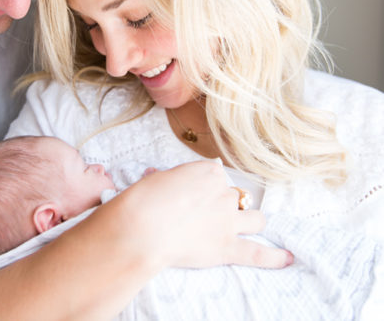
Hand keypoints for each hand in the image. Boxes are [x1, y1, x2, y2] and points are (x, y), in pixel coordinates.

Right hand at [122, 161, 292, 269]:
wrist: (143, 227)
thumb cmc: (144, 199)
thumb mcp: (157, 178)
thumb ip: (173, 179)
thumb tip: (168, 179)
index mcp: (208, 171)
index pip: (216, 174)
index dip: (204, 185)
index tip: (191, 193)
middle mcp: (223, 193)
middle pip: (235, 196)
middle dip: (223, 203)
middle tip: (203, 213)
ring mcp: (229, 221)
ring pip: (254, 219)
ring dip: (250, 222)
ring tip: (244, 227)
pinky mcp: (227, 247)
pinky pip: (258, 253)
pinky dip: (274, 257)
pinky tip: (287, 258)